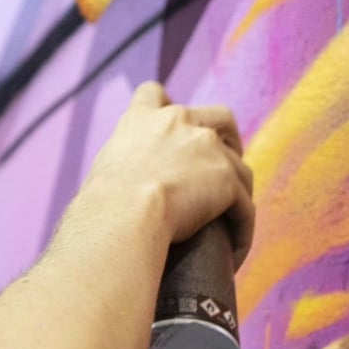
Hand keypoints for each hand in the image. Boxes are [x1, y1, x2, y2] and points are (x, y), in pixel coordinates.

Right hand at [83, 82, 254, 268]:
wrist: (124, 211)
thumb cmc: (103, 201)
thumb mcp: (107, 168)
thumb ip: (124, 163)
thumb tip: (124, 187)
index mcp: (142, 119)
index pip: (153, 94)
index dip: (167, 105)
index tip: (174, 123)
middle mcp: (178, 121)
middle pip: (219, 116)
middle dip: (228, 139)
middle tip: (222, 168)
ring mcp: (207, 146)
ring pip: (239, 167)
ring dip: (237, 193)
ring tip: (229, 225)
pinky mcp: (227, 178)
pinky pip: (244, 207)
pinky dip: (241, 229)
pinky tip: (234, 254)